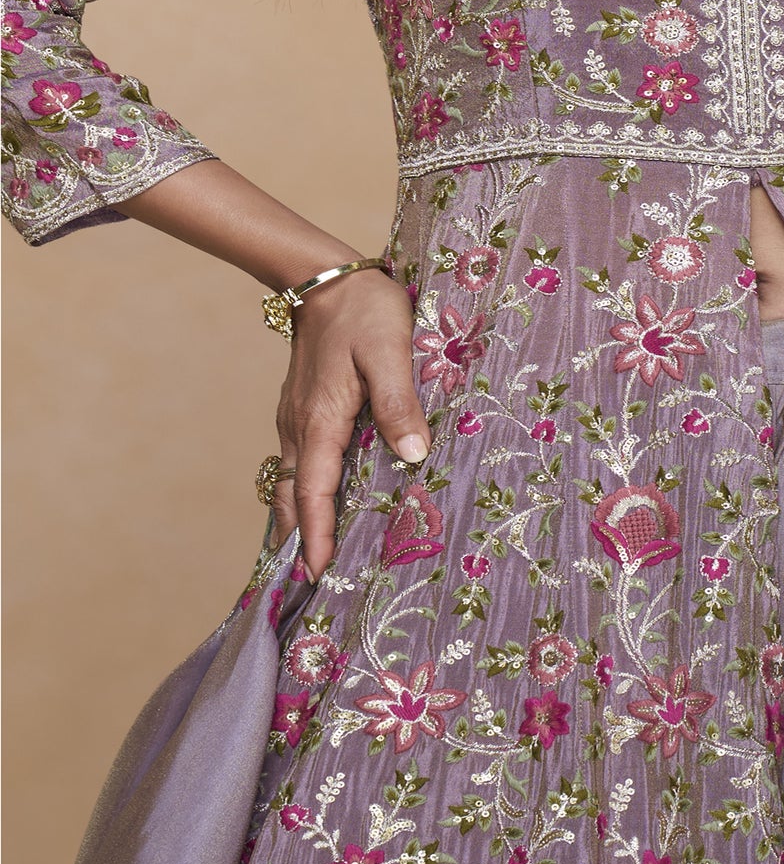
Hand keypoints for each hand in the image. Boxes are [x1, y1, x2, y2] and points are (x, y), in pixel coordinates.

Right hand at [270, 267, 429, 578]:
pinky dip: (300, 494)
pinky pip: (295, 465)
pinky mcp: (302, 410)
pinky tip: (317, 506)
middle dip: (298, 542)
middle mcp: (299, 427)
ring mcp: (296, 419)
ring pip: (289, 483)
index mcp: (320, 420)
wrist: (325, 275)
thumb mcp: (391, 352)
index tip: (319, 576)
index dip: (316, 536)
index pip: (313, 492)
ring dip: (297, 521)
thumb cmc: (365, 311)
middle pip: (291, 499)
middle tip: (311, 587)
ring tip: (310, 561)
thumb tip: (414, 457)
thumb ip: (400, 403)